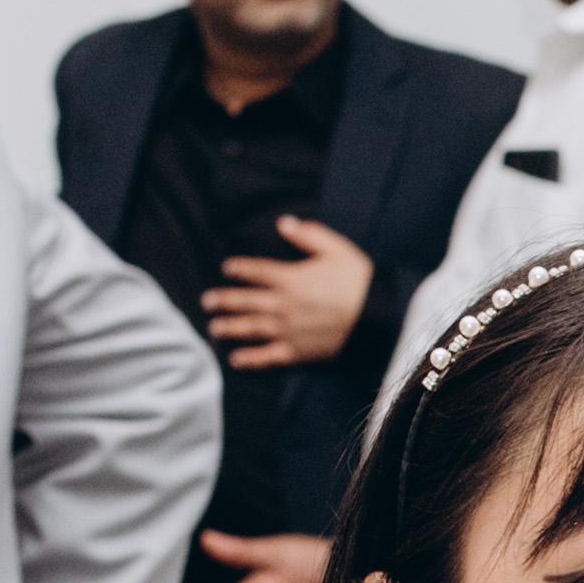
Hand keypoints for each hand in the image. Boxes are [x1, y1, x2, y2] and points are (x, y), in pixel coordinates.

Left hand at [198, 216, 372, 370]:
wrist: (377, 317)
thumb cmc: (359, 281)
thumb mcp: (336, 248)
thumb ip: (308, 234)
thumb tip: (283, 222)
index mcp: (290, 278)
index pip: (255, 271)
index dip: (238, 269)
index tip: (226, 268)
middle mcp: (283, 304)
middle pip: (244, 301)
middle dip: (223, 301)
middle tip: (206, 301)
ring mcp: (287, 330)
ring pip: (250, 328)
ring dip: (229, 328)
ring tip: (214, 328)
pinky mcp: (298, 351)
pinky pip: (268, 356)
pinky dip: (250, 358)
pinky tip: (236, 359)